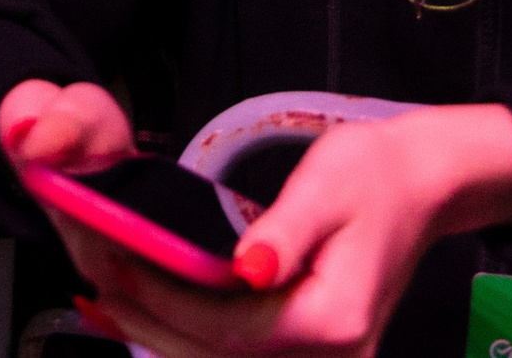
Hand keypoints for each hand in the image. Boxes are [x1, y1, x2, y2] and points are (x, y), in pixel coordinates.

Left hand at [2, 86, 511, 356]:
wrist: (422, 184)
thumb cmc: (374, 173)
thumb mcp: (327, 187)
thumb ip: (283, 233)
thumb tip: (248, 270)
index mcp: (331, 320)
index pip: (227, 327)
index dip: (164, 300)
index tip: (113, 267)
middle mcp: (331, 354)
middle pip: (217, 355)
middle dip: (148, 321)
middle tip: (89, 287)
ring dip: (160, 332)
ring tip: (103, 298)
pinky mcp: (313, 349)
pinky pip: (238, 350)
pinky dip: (189, 334)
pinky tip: (147, 310)